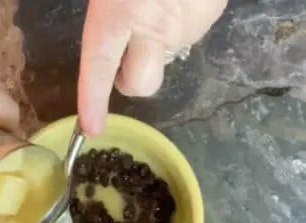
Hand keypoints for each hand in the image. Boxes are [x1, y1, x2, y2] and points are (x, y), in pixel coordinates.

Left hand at [78, 0, 226, 134]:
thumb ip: (112, 12)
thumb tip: (113, 28)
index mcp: (116, 12)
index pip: (99, 67)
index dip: (93, 100)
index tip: (91, 128)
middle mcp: (154, 27)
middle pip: (142, 84)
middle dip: (131, 81)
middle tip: (124, 54)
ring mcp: (187, 25)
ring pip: (169, 51)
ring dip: (160, 38)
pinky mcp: (213, 13)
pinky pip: (192, 29)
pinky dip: (185, 17)